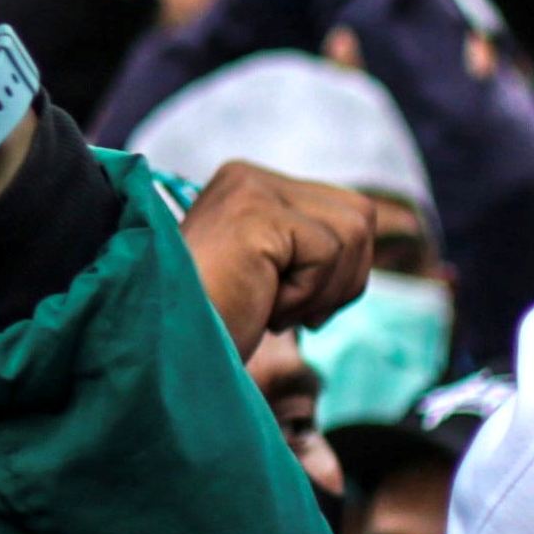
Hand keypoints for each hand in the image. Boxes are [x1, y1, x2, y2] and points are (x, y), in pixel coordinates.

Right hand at [177, 160, 377, 353]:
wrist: (166, 357)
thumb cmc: (214, 330)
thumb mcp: (270, 275)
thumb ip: (307, 245)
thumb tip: (367, 229)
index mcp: (250, 186)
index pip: (346, 211)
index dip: (338, 272)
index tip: (287, 306)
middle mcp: (248, 177)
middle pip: (360, 215)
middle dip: (343, 279)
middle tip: (287, 311)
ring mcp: (251, 189)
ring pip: (353, 230)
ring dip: (322, 290)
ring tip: (269, 307)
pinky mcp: (255, 212)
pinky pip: (328, 251)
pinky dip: (305, 295)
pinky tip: (260, 305)